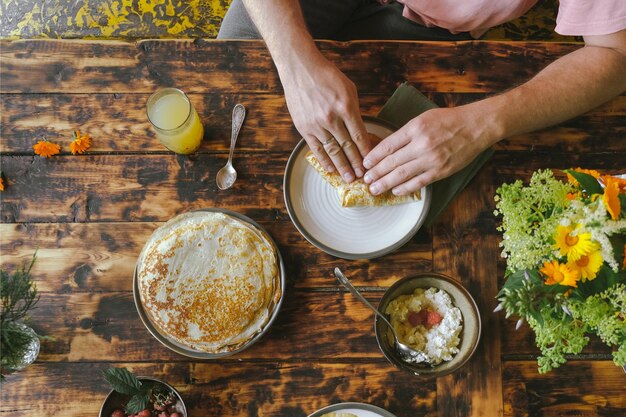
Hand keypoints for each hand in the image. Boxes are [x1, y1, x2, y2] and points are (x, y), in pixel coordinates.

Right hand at [281, 57, 373, 181]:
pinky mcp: (304, 127)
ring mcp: (317, 124)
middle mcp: (332, 118)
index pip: (359, 136)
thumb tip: (360, 131)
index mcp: (346, 107)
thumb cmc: (327, 76)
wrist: (300, 69)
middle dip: (356, 164)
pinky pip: (316, 148)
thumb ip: (354, 111)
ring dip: (342, 166)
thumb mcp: (349, 89)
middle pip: (347, 146)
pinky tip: (331, 169)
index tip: (371, 163)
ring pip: (332, 150)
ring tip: (349, 178)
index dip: (366, 152)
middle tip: (363, 177)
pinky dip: (324, 160)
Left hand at [363, 107, 491, 194]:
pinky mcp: (441, 171)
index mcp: (415, 128)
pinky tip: (395, 191)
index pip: (388, 145)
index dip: (374, 157)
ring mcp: (431, 159)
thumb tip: (387, 148)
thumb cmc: (449, 120)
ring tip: (374, 189)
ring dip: (386, 183)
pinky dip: (405, 188)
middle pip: (392, 162)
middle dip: (376, 172)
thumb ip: (406, 133)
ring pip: (402, 174)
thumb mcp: (423, 118)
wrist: (476, 126)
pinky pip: (419, 182)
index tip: (365, 164)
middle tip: (365, 180)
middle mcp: (422, 144)